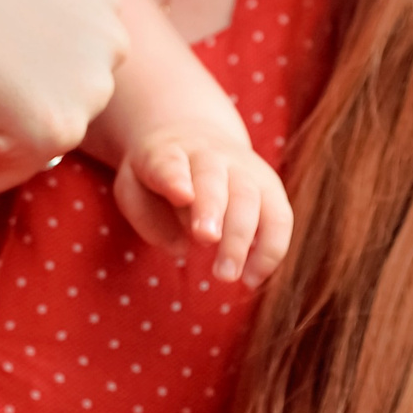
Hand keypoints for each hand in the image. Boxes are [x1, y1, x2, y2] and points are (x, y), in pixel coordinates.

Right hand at [0, 0, 126, 215]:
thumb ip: (25, 9)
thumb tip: (9, 66)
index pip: (66, 57)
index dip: (18, 74)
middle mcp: (108, 37)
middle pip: (62, 100)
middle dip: (14, 113)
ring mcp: (86, 87)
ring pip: (34, 139)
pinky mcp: (50, 131)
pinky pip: (0, 175)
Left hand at [112, 124, 293, 285]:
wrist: (193, 134)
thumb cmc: (157, 173)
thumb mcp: (132, 186)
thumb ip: (146, 216)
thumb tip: (181, 248)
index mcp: (167, 153)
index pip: (169, 163)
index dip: (175, 178)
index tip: (181, 195)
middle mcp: (209, 155)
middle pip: (214, 179)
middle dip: (213, 209)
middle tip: (205, 240)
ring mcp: (243, 167)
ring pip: (250, 197)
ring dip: (241, 238)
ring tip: (226, 275)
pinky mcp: (269, 186)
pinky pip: (280, 217)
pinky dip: (271, 250)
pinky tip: (253, 278)